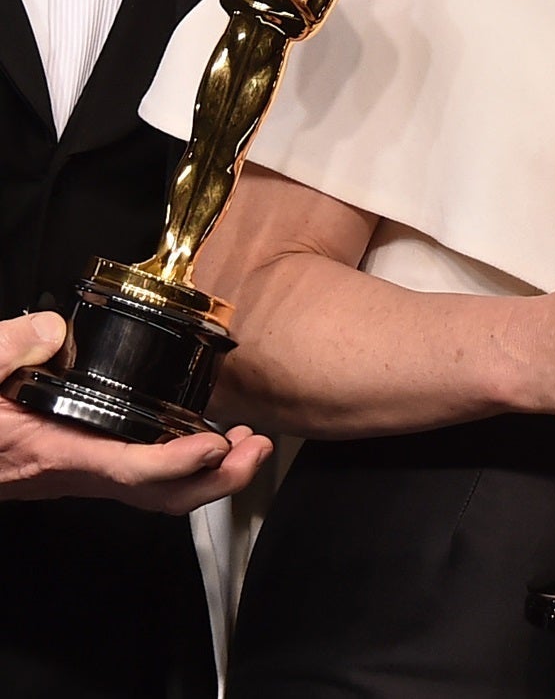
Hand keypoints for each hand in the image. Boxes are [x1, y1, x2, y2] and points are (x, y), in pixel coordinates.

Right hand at [0, 313, 273, 512]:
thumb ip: (5, 348)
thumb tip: (52, 329)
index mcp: (49, 451)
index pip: (126, 470)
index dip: (176, 463)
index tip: (214, 443)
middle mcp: (72, 471)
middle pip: (159, 497)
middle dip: (218, 480)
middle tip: (258, 447)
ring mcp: (78, 473)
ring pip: (155, 493)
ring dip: (208, 473)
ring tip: (247, 443)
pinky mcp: (79, 464)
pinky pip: (141, 476)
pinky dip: (182, 463)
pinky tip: (201, 437)